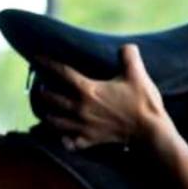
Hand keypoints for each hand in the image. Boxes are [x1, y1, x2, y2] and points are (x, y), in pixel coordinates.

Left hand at [37, 45, 174, 150]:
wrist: (150, 131)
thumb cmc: (143, 102)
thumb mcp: (138, 74)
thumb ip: (129, 56)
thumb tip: (126, 46)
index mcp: (89, 90)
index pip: (62, 72)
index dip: (47, 63)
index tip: (36, 58)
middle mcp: (80, 108)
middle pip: (52, 98)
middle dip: (44, 92)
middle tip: (43, 87)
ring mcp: (83, 126)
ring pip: (55, 121)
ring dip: (49, 114)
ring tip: (48, 110)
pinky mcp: (90, 140)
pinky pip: (69, 142)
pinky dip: (64, 139)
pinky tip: (63, 136)